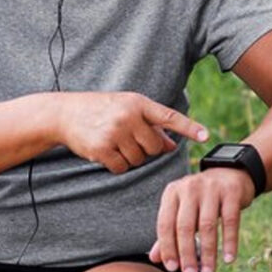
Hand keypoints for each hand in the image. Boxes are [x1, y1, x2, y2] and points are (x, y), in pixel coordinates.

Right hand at [57, 92, 208, 173]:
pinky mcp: (102, 149)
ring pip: (139, 159)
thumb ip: (151, 125)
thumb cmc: (102, 110)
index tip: (205, 136)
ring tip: (116, 143)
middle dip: (147, 149)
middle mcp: (128, 117)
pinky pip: (122, 167)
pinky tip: (107, 152)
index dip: (189, 127)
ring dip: (131, 157)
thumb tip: (171, 145)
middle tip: (131, 140)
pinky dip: (117, 165)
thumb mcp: (127, 109)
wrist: (65, 113)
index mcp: (138, 103)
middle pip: (155, 146)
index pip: (169, 117)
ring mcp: (115, 133)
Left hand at [149, 167, 254, 271]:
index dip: (168, 248)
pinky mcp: (231, 192)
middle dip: (187, 254)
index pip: (165, 224)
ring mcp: (211, 188)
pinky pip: (230, 221)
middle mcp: (189, 188)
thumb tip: (154, 259)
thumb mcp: (182, 210)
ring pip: (207, 225)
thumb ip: (169, 232)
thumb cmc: (201, 199)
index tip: (172, 268)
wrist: (229, 174)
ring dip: (208, 252)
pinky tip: (228, 259)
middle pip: (185, 226)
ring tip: (208, 271)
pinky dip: (229, 242)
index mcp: (172, 192)